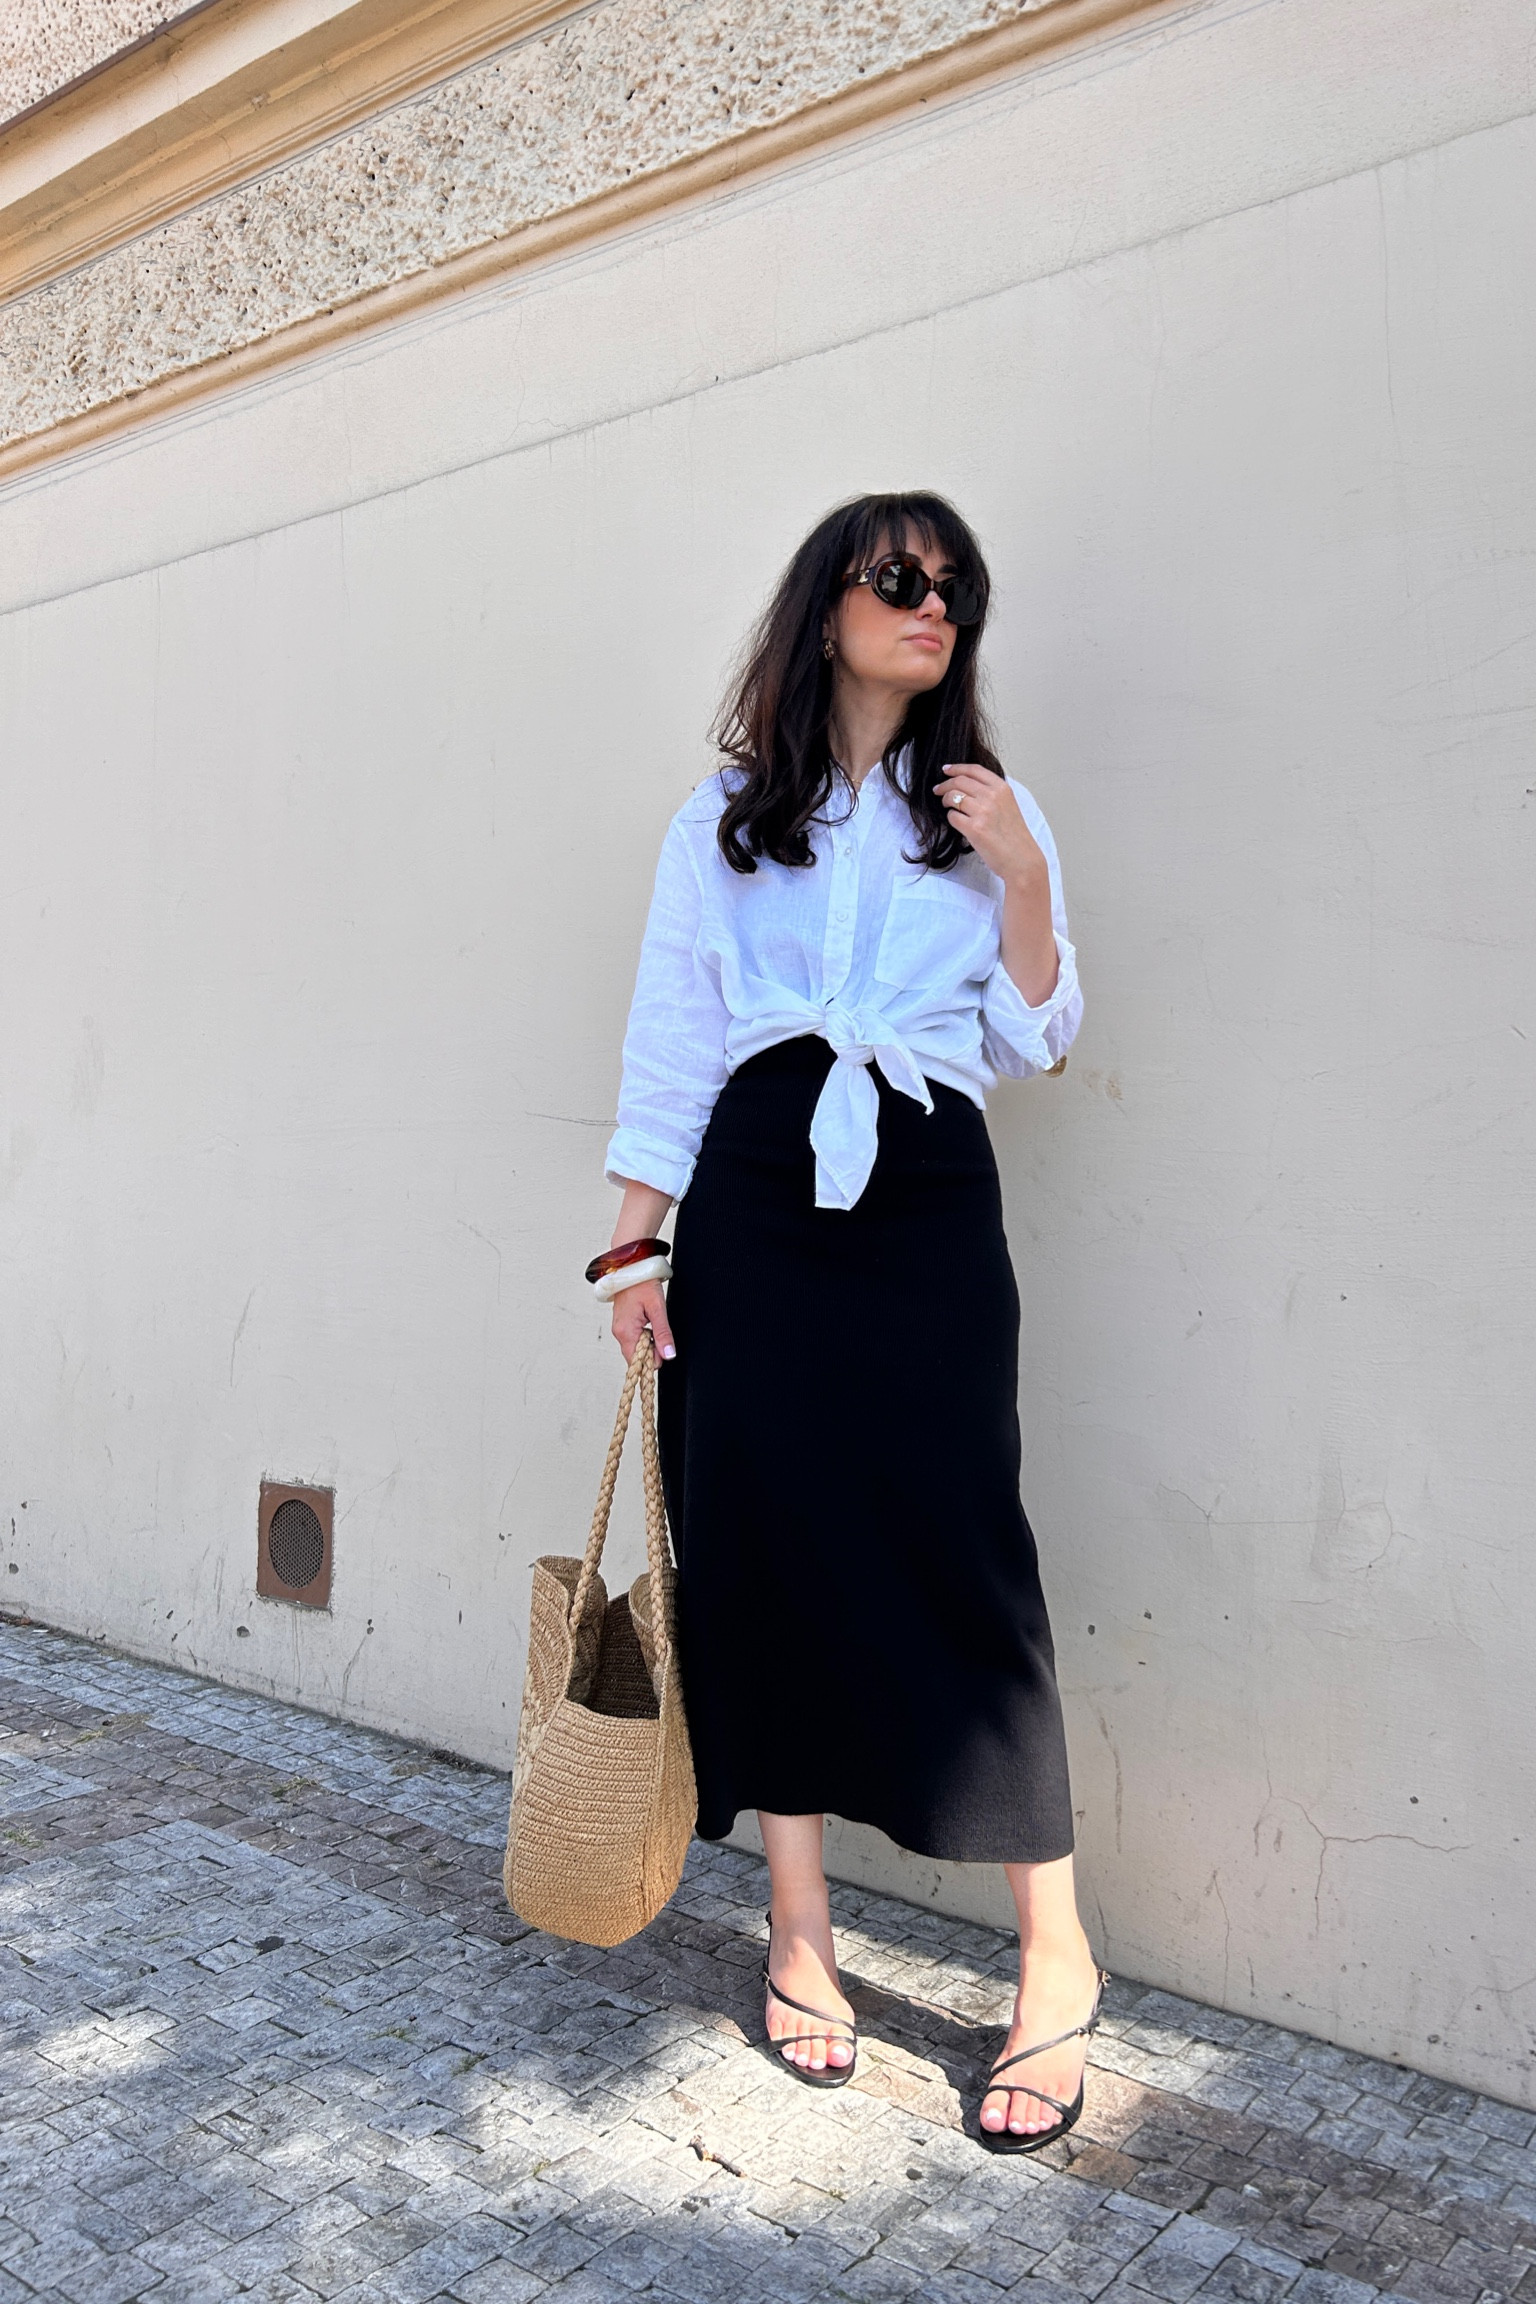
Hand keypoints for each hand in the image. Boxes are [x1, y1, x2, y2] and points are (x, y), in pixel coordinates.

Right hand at [611, 1278, 674, 1363]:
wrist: (631, 1268)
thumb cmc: (642, 1284)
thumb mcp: (658, 1308)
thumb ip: (663, 1333)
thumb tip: (668, 1355)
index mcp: (626, 1331)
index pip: (637, 1361)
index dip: (653, 1359)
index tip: (663, 1348)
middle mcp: (619, 1332)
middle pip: (636, 1356)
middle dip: (651, 1351)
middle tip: (660, 1334)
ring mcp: (619, 1328)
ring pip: (635, 1347)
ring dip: (648, 1343)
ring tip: (654, 1325)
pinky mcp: (622, 1324)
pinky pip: (633, 1338)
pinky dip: (643, 1336)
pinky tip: (649, 1324)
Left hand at [933, 764, 1047, 888]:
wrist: (1021, 859)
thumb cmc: (1015, 837)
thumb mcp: (1009, 805)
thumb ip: (992, 793)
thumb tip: (968, 786)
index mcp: (1002, 788)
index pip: (974, 770)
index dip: (957, 768)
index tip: (946, 769)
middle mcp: (993, 796)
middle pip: (960, 781)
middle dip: (945, 784)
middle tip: (938, 790)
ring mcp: (983, 812)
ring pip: (953, 797)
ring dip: (945, 801)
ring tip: (946, 806)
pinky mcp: (974, 828)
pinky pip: (952, 817)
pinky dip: (951, 818)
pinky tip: (957, 822)